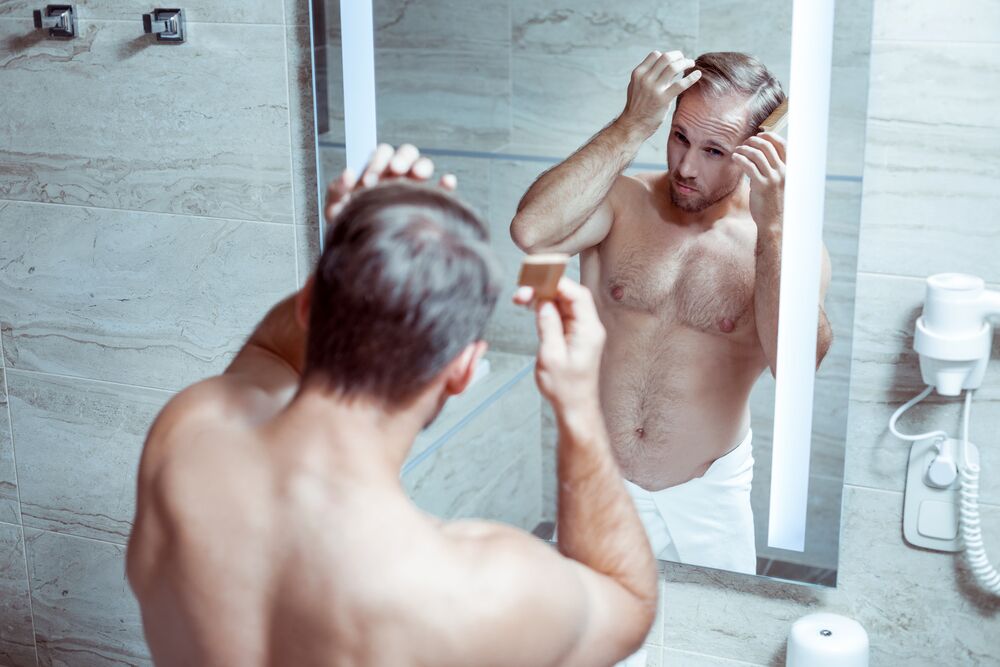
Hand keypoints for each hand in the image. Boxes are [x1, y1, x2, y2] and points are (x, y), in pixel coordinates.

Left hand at [324, 143, 457, 222]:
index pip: (382, 154)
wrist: (366, 257)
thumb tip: (349, 173)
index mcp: (377, 173)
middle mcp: (397, 177)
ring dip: (421, 165)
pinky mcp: (429, 204)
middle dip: (400, 159)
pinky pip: (443, 188)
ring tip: (417, 176)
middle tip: (395, 171)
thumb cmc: (352, 231)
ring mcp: (414, 189)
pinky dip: (446, 182)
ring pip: (423, 164)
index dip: (377, 161)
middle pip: (405, 153)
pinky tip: (446, 181)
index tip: (371, 180)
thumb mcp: (337, 210)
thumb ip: (337, 190)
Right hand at [514, 278, 605, 413]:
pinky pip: (562, 315)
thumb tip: (543, 303)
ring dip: (544, 298)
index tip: (536, 278)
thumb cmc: (566, 388)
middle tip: (523, 292)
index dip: (556, 282)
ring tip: (522, 299)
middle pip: (569, 296)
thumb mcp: (551, 355)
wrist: (575, 408)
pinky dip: (547, 309)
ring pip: (564, 304)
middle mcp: (589, 328)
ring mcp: (582, 332)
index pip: (576, 295)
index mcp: (588, 330)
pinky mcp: (575, 337)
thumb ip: (547, 325)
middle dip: (545, 289)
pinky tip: (533, 308)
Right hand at [619, 51, 701, 138]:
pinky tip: (698, 74)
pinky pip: (680, 84)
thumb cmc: (636, 106)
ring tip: (691, 64)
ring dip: (685, 63)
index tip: (674, 60)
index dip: (667, 55)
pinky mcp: (663, 99)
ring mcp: (654, 89)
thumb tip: (660, 65)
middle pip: (666, 57)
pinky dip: (691, 78)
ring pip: (674, 67)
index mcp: (638, 73)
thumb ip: (646, 75)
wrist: (633, 125)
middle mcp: (645, 79)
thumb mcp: (635, 86)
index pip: (655, 55)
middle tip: (685, 59)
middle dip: (678, 55)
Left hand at [732, 132, 785, 229]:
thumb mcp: (779, 184)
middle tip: (744, 144)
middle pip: (767, 146)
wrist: (775, 223)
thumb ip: (772, 170)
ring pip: (757, 154)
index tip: (759, 135)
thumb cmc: (774, 203)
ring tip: (737, 151)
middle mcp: (783, 171)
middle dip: (753, 141)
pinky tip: (735, 158)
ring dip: (744, 149)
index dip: (770, 136)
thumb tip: (758, 157)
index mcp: (789, 169)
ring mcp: (773, 178)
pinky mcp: (761, 186)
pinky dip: (740, 159)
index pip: (783, 145)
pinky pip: (749, 166)